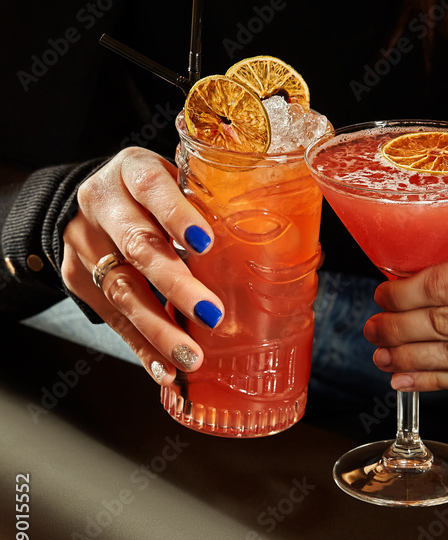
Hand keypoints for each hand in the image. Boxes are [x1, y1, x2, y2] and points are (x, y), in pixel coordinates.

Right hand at [62, 147, 223, 384]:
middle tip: (211, 314)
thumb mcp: (173, 178)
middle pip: (138, 245)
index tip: (206, 243)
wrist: (82, 201)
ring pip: (122, 289)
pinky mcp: (79, 278)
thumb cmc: (151, 192)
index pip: (152, 186)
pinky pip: (112, 318)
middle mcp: (103, 203)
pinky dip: (141, 347)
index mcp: (131, 170)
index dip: (177, 214)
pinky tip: (165, 369)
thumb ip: (206, 200)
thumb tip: (276, 241)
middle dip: (176, 284)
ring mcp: (86, 242)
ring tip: (190, 356)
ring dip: (159, 328)